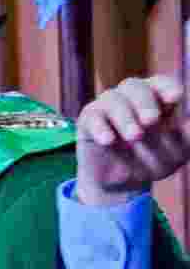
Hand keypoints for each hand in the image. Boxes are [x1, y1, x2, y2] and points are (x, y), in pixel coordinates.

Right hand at [86, 71, 189, 200]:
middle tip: (152, 121)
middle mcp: (131, 98)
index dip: (168, 87)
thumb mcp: (179, 151)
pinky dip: (101, 127)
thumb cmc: (153, 160)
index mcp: (157, 99)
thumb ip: (189, 135)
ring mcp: (108, 107)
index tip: (176, 98)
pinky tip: (109, 141)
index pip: (162, 83)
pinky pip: (93, 117)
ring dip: (125, 117)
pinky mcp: (89, 120)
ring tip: (135, 137)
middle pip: (135, 86)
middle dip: (145, 102)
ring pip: (113, 99)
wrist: (121, 184)